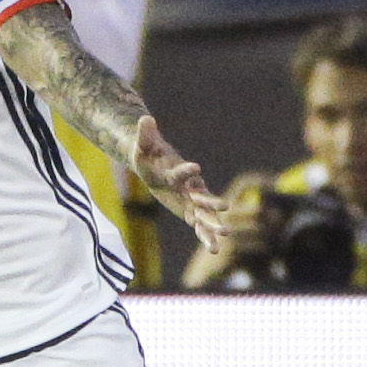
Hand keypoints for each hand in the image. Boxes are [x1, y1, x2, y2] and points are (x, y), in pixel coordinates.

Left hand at [133, 114, 230, 254]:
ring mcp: (191, 201)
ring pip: (205, 214)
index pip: (183, 172)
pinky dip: (205, 236)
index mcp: (178, 171)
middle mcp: (189, 186)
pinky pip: (199, 225)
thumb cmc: (147, 155)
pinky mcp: (189, 211)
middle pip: (202, 195)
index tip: (195, 167)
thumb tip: (145, 118)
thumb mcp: (142, 146)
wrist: (154, 166)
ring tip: (224, 235)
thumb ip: (145, 134)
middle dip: (212, 202)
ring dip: (213, 224)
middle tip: (225, 207)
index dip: (187, 170)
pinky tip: (214, 249)